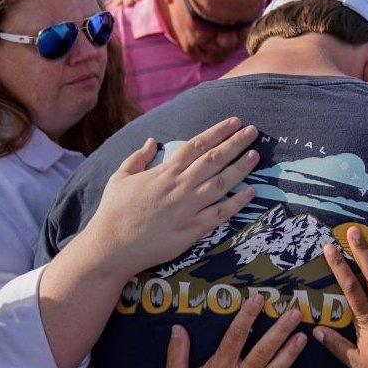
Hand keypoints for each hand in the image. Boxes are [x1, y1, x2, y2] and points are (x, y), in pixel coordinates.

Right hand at [85, 117, 259, 272]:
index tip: (234, 122)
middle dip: (235, 143)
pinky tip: (251, 192)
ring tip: (255, 155)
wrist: (112, 246)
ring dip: (240, 168)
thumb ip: (138, 157)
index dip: (218, 132)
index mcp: (164, 172)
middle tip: (253, 131)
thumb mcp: (120, 177)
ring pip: (221, 183)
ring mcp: (188, 208)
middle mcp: (180, 186)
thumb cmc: (114, 211)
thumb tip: (152, 140)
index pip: (197, 145)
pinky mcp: (192, 230)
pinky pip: (220, 214)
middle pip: (214, 159)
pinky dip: (237, 203)